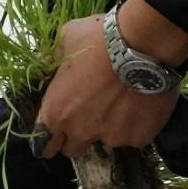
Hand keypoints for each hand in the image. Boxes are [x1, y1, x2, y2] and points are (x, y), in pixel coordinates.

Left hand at [34, 11, 181, 159]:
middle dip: (78, 136)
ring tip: (123, 100)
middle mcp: (81, 131)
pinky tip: (142, 102)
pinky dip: (136, 124)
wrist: (144, 44)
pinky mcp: (139, 138)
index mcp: (57, 112)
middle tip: (91, 112)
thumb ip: (54, 59)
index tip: (58, 131)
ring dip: (110, 126)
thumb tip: (46, 63)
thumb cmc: (99, 39)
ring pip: (107, 141)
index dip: (49, 138)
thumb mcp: (66, 39)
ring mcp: (112, 138)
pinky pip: (134, 136)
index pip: (43, 144)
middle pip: (73, 149)